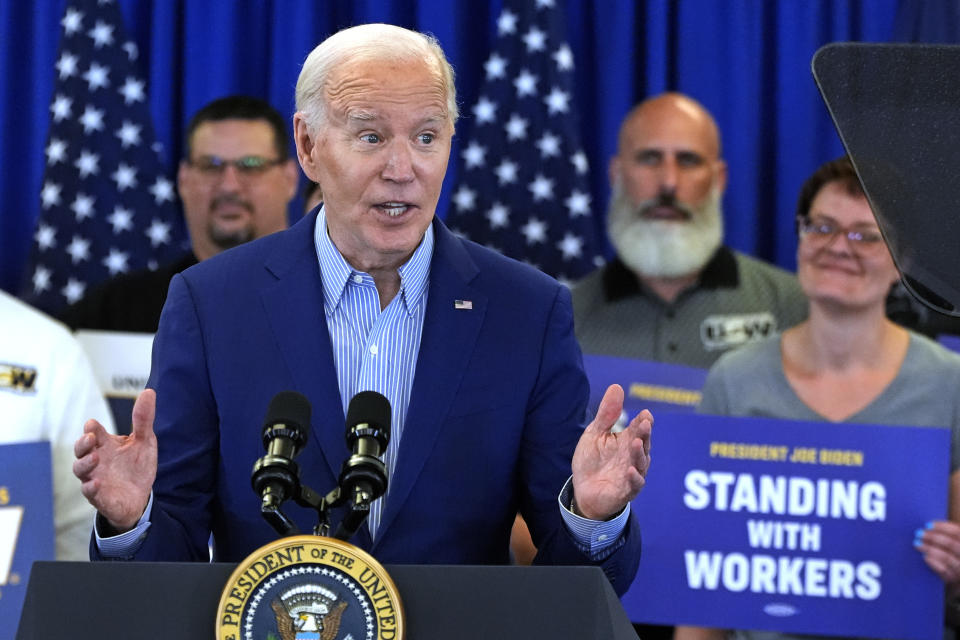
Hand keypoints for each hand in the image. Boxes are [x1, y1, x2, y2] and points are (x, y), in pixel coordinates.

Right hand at [73, 389, 157, 531]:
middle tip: (90, 438)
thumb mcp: (144, 441)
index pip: (93, 433)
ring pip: (80, 470)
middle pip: (81, 449)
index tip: (92, 425)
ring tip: (95, 458)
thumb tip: (149, 391)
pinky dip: (90, 487)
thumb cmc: (138, 466)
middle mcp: (96, 460)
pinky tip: (95, 483)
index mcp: (106, 445)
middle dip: (82, 443)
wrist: (140, 496)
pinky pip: (89, 492)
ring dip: (85, 463)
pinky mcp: (99, 496)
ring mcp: (95, 477)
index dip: (91, 429)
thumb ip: (143, 419)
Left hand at [571, 384, 651, 520]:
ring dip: (639, 453)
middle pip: (643, 443)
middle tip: (644, 423)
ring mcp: (631, 473)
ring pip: (641, 463)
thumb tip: (617, 386)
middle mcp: (633, 456)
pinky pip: (634, 484)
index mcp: (627, 440)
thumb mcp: (595, 434)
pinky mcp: (626, 490)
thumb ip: (607, 413)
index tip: (645, 414)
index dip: (642, 421)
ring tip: (635, 443)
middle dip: (644, 434)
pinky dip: (634, 478)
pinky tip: (631, 470)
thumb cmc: (592, 461)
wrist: (582, 490)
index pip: (638, 429)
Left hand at [915, 520, 959, 587]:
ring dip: (929, 549)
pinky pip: (944, 570)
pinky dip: (934, 562)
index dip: (943, 527)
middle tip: (918, 533)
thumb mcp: (951, 545)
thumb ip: (946, 536)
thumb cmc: (951, 555)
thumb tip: (928, 526)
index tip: (928, 524)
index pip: (958, 533)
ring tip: (917, 543)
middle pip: (952, 544)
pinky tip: (925, 557)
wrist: (956, 579)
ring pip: (947, 557)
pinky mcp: (954, 579)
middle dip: (933, 537)